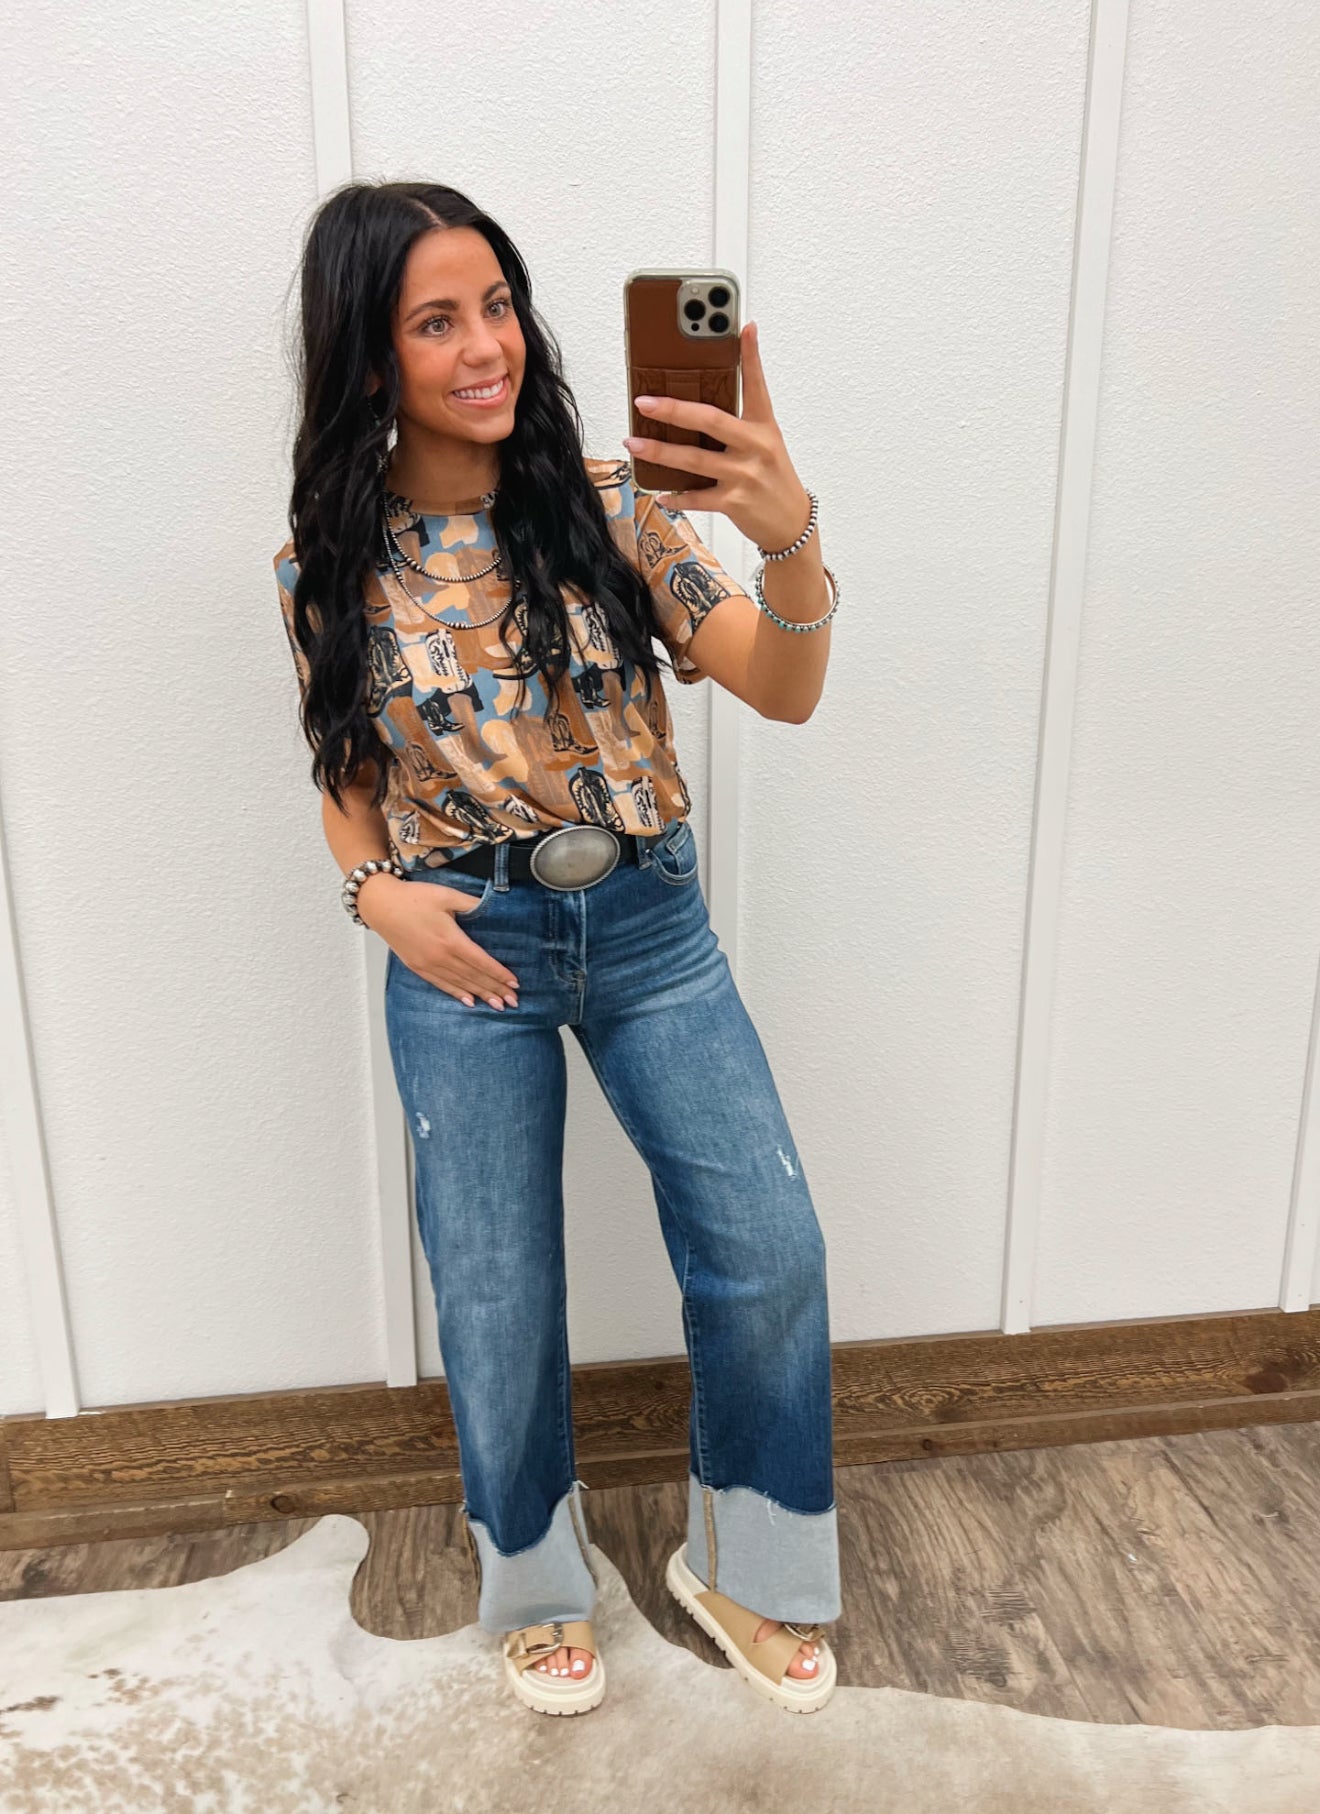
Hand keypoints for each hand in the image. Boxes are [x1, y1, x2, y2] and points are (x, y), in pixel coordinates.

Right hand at [359, 876, 519, 1010]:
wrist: (380, 905)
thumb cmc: (413, 897)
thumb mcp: (446, 895)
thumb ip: (471, 903)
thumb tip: (492, 907)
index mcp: (450, 940)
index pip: (481, 962)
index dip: (499, 974)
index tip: (515, 983)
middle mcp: (440, 957)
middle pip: (473, 977)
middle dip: (495, 989)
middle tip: (513, 1002)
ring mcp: (427, 965)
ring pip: (459, 984)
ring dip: (480, 995)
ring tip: (497, 1005)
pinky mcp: (417, 967)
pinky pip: (441, 985)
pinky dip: (457, 994)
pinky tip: (469, 1001)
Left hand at [622, 320, 810, 552]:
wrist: (791, 523)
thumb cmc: (773, 480)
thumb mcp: (765, 445)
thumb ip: (737, 426)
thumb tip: (695, 412)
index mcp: (763, 427)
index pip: (757, 385)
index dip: (752, 355)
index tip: (744, 328)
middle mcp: (755, 447)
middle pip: (709, 421)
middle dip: (673, 410)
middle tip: (644, 402)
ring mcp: (744, 475)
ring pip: (694, 460)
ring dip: (659, 452)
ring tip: (633, 444)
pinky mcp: (735, 503)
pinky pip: (697, 497)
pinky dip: (676, 496)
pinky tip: (660, 492)